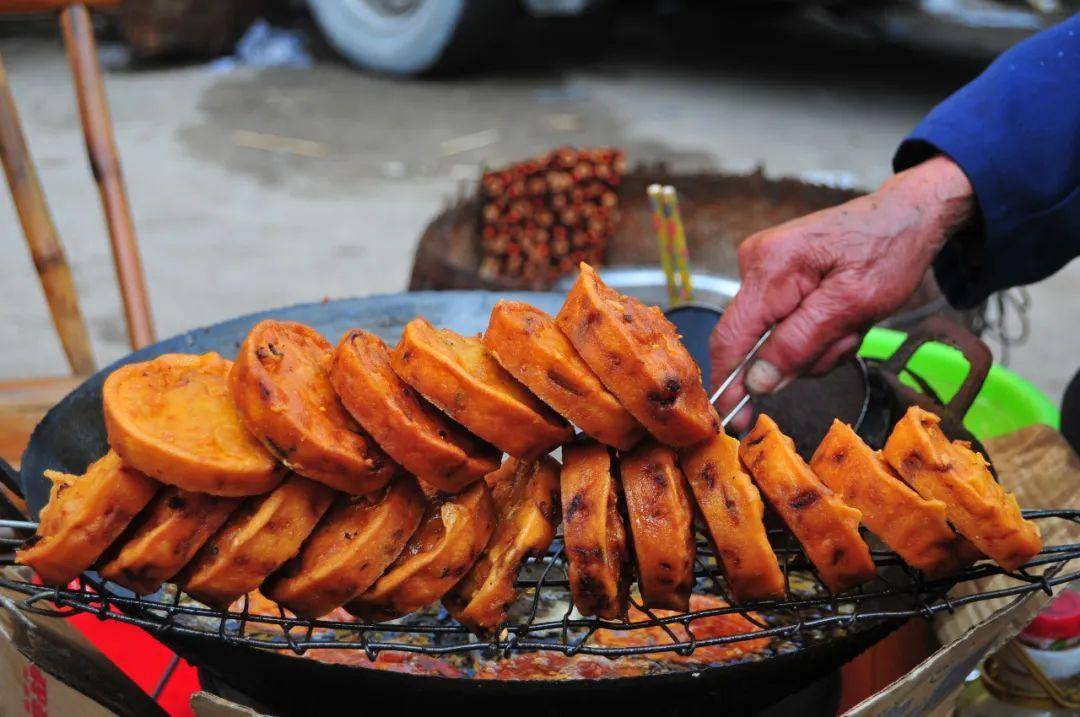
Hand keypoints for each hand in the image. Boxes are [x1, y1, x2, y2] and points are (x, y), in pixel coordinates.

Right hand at [710, 156, 974, 429]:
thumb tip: (755, 382)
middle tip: (846, 339)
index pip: (730, 338)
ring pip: (774, 338)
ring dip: (816, 344)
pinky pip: (784, 324)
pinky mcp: (774, 276)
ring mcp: (763, 269)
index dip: (730, 384)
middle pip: (756, 342)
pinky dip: (815, 331)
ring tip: (850, 321)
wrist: (906, 215)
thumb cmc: (887, 251)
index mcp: (769, 268)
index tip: (736, 423)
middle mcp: (754, 264)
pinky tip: (841, 314)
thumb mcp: (853, 305)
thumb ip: (799, 344)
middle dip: (802, 355)